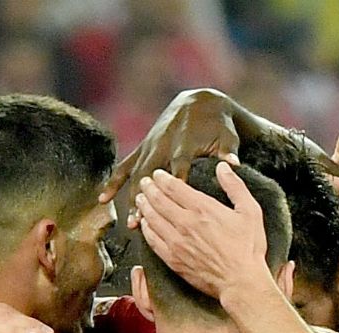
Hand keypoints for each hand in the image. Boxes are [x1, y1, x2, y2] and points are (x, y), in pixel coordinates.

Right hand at [101, 90, 240, 212]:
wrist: (199, 103)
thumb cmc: (217, 125)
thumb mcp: (226, 136)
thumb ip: (228, 151)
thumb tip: (234, 164)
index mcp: (184, 145)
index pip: (178, 167)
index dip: (175, 184)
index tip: (173, 205)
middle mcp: (163, 147)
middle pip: (151, 176)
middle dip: (146, 199)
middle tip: (143, 222)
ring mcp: (150, 148)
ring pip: (137, 175)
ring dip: (132, 198)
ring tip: (130, 222)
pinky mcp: (143, 148)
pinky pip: (125, 166)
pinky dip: (114, 182)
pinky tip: (103, 199)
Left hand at [135, 162, 274, 302]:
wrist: (240, 281)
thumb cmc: (248, 249)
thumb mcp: (250, 211)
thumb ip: (235, 187)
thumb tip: (223, 167)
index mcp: (203, 209)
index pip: (174, 188)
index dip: (162, 179)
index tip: (158, 174)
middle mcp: (186, 224)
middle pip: (159, 201)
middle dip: (149, 189)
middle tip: (144, 183)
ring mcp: (177, 243)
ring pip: (152, 219)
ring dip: (144, 207)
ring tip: (140, 199)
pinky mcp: (173, 260)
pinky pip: (153, 241)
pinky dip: (146, 229)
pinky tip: (145, 224)